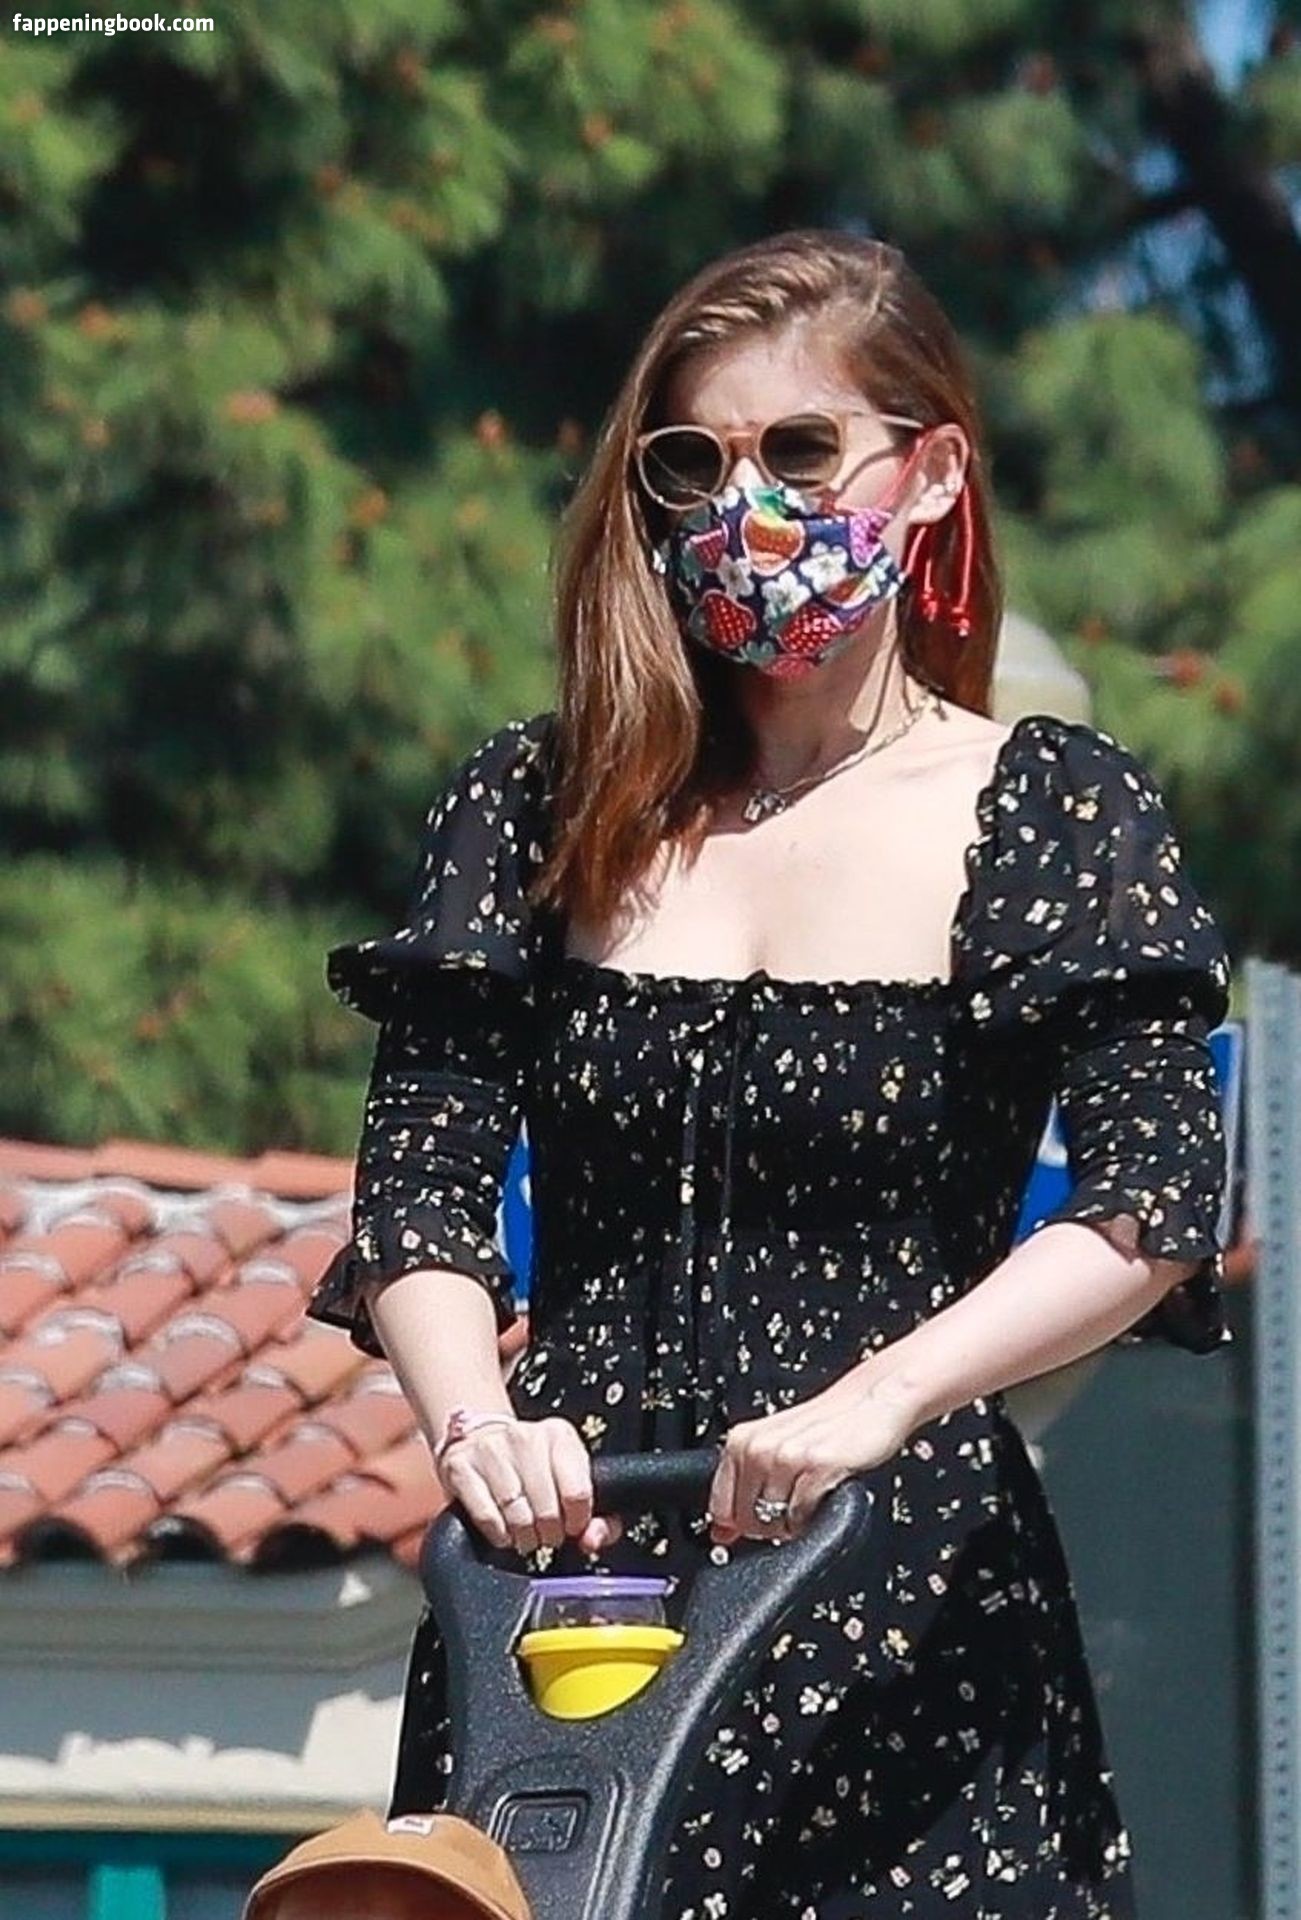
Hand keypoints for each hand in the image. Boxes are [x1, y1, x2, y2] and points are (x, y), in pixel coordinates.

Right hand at [436, 1415, 623, 1558]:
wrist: (479, 1439)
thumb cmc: (532, 1468)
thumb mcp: (570, 1479)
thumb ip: (598, 1515)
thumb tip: (592, 1539)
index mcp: (559, 1436)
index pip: (578, 1492)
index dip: (577, 1521)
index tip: (571, 1527)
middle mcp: (525, 1437)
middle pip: (547, 1509)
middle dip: (550, 1533)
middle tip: (546, 1535)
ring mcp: (490, 1450)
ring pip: (517, 1515)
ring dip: (524, 1537)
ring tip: (526, 1535)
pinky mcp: (460, 1466)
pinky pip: (487, 1517)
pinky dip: (498, 1534)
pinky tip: (503, 1531)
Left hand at [707, 1369, 919, 1545]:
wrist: (874, 1400)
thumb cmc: (828, 1425)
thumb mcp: (777, 1450)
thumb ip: (744, 1489)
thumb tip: (722, 1534)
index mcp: (741, 1441)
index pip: (720, 1508)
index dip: (739, 1525)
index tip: (759, 1520)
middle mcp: (757, 1447)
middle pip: (747, 1521)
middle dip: (770, 1526)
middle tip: (794, 1504)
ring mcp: (785, 1456)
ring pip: (774, 1523)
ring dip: (794, 1523)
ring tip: (811, 1495)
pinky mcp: (816, 1466)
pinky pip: (802, 1517)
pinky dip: (813, 1517)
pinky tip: (824, 1494)